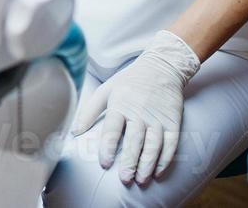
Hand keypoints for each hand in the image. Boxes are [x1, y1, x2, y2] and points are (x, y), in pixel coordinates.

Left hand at [71, 30, 201, 184]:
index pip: (113, 129)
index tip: (105, 164)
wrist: (162, 67)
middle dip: (129, 161)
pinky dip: (165, 159)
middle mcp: (139, 112)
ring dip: (147, 164)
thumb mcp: (106, 90)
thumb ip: (89, 111)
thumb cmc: (129, 82)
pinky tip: (158, 172)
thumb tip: (74, 132)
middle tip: (124, 179)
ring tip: (141, 180)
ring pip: (153, 145)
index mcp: (120, 104)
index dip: (108, 147)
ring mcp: (158, 118)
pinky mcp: (173, 122)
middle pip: (134, 140)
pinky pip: (171, 144)